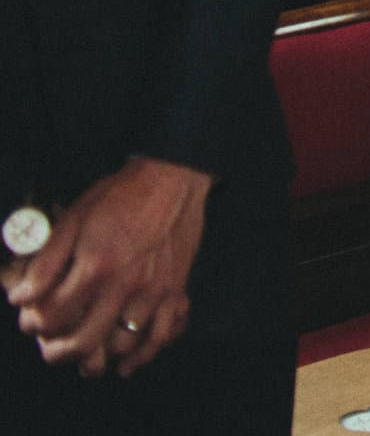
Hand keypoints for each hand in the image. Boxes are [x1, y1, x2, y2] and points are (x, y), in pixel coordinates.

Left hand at [8, 156, 209, 377]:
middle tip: (50, 348)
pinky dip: (146, 353)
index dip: (33, 323)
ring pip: (123, 345)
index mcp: (96, 265)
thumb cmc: (120, 196)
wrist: (171, 179)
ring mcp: (155, 290)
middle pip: (86, 341)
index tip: (30, 320)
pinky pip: (164, 333)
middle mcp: (126, 284)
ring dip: (100, 355)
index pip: (53, 315)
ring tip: (85, 352)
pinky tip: (127, 361)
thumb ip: (46, 262)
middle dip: (59, 352)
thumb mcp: (72, 219)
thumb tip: (23, 296)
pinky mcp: (176, 289)